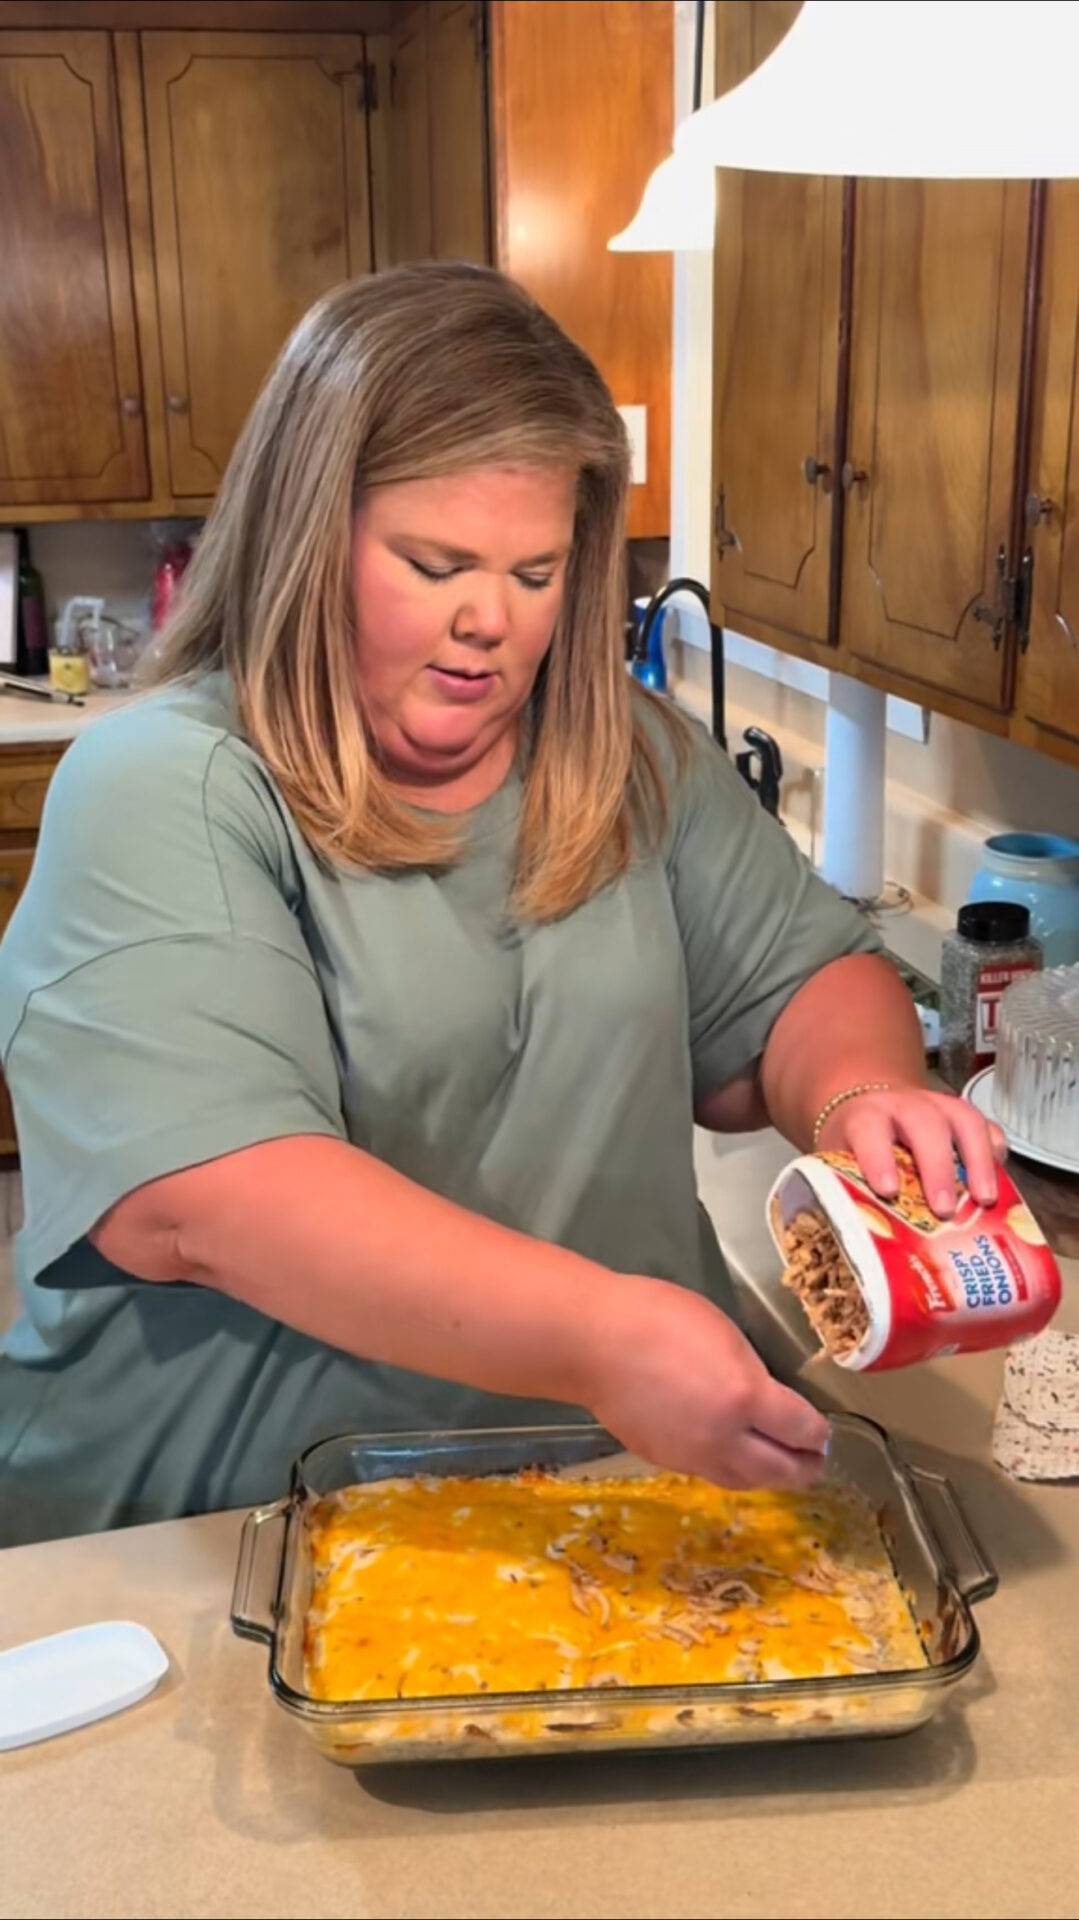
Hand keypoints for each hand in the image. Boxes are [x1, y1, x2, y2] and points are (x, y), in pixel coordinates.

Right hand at [581, 1277, 829, 1490]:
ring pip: (744, 1481)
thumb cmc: (658, 1317)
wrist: (593, 1342)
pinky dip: (731, 1470)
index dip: (817, 1433)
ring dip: (769, 1477)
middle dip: (804, 1467)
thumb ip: (750, 1373)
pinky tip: (732, 1456)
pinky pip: (710, 1473)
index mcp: (745, 1397)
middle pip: (780, 1469)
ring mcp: (692, 1455)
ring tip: (779, 1467)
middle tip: (814, 1461)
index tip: (822, 1431)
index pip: (800, 1429)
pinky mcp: (665, 1461)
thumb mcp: (723, 1332)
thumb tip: (762, 1400)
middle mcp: (725, 1437)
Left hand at [816, 1083, 1006, 1216]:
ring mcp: (938, 1106)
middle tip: (943, 1210)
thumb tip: (856, 1250)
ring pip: (964, 1120)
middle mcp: (903, 1106)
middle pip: (925, 1123)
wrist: (869, 1108)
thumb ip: (845, 1195)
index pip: (869, 1129)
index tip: (888, 1190)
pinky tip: (1001, 1182)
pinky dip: (996, 1152)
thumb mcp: (837, 1166)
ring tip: (984, 1199)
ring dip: (977, 1160)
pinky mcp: (963, 1115)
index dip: (878, 1157)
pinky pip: (987, 1126)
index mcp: (865, 1117)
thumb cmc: (854, 1148)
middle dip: (937, 1167)